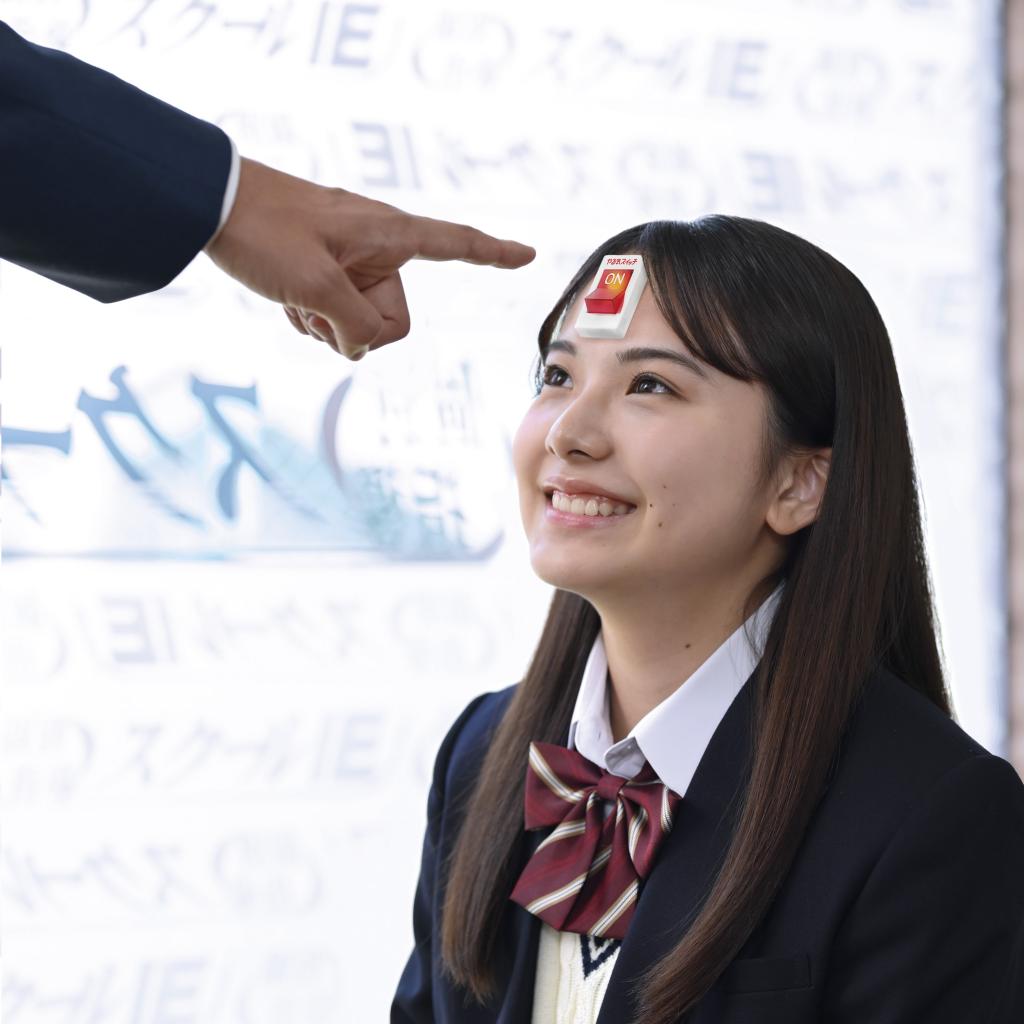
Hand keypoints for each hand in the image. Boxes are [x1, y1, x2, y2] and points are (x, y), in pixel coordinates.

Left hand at [205, 157, 535, 358]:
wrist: (209, 205)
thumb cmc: (264, 231)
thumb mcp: (315, 286)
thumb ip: (355, 327)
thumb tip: (363, 347)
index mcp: (389, 236)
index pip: (456, 244)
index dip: (494, 254)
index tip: (529, 254)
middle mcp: (377, 249)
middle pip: (393, 319)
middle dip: (355, 328)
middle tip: (314, 306)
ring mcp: (350, 262)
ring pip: (361, 324)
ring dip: (326, 324)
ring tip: (292, 298)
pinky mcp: (326, 271)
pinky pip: (336, 314)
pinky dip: (312, 316)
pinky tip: (285, 301)